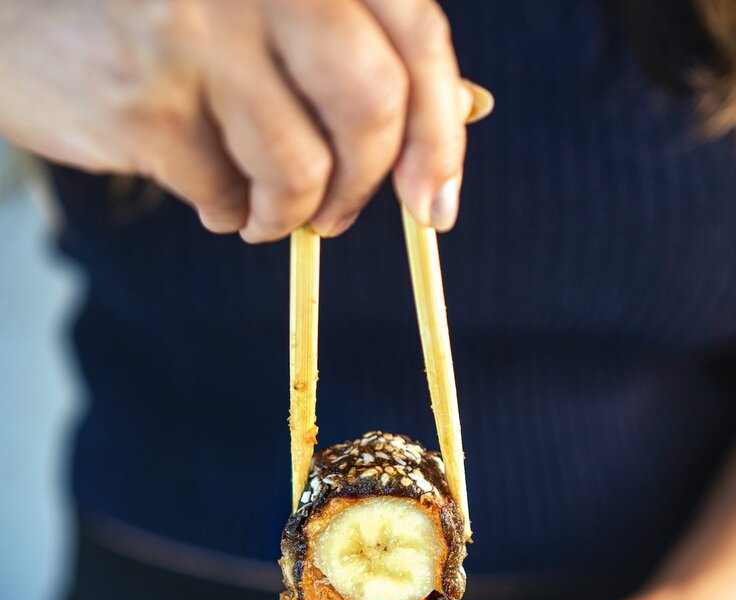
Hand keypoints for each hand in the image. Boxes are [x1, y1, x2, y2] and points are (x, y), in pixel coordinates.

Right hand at [0, 0, 472, 238]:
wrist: (22, 15)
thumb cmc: (163, 16)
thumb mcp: (269, 7)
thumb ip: (358, 45)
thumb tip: (463, 111)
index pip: (415, 31)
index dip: (440, 131)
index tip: (436, 204)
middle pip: (371, 103)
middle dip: (366, 184)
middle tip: (341, 215)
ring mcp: (198, 28)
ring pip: (301, 167)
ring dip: (292, 213)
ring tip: (267, 213)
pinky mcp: (148, 96)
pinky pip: (228, 195)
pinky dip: (232, 214)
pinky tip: (215, 198)